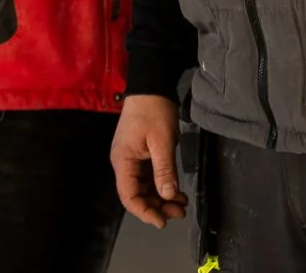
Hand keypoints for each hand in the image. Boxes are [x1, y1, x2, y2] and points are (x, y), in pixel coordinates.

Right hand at [111, 95, 186, 228]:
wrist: (151, 85)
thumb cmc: (154, 110)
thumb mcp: (162, 141)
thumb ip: (164, 170)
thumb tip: (168, 196)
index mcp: (123, 161)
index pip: (129, 196)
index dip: (145, 212)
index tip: (163, 221)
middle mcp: (124, 163)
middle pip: (137, 194)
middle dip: (157, 206)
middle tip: (180, 212)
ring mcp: (132, 159)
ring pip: (145, 188)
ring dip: (162, 198)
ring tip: (181, 204)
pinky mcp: (141, 154)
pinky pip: (150, 177)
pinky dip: (162, 186)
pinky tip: (177, 191)